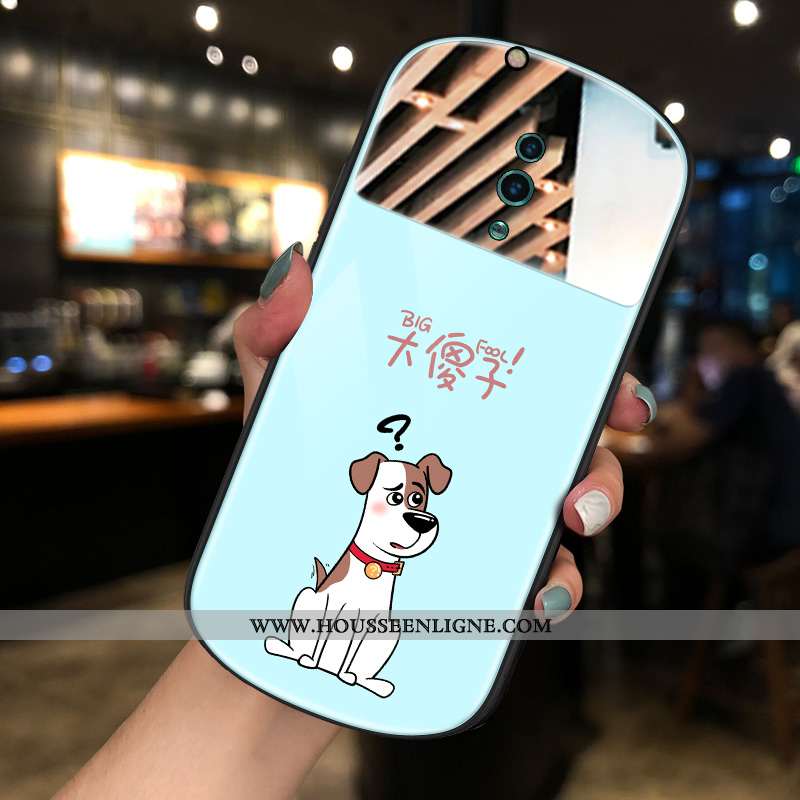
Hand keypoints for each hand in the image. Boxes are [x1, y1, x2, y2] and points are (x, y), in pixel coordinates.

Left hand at [236, 245, 656, 621]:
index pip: (536, 374)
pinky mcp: (477, 573)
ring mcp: (484, 513)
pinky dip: (544, 591)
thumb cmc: (285, 463)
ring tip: (555, 557)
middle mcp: (482, 451)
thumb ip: (274, 330)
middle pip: (570, 449)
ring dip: (578, 540)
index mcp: (450, 396)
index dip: (594, 378)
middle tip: (581, 495)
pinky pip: (532, 582)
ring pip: (562, 519)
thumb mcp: (276, 388)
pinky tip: (528, 599)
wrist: (267, 558)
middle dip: (601, 470)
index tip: (619, 397)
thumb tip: (294, 274)